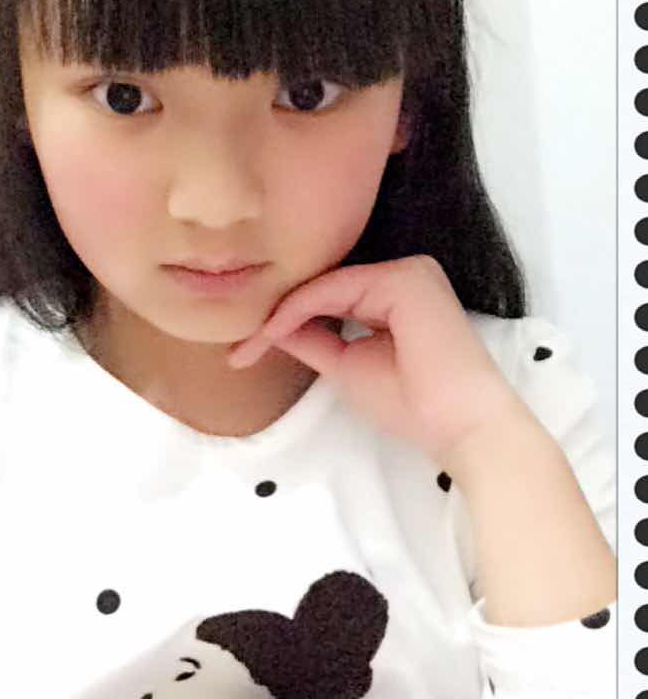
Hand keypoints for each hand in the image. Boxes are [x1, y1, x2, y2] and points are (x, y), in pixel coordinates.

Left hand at [228, 255, 532, 471]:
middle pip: (325, 288)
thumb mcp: (346, 365)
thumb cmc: (413, 404)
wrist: (459, 426)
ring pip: (325, 286)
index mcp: (394, 294)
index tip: (245, 353)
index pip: (328, 297)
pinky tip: (272, 332)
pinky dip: (299, 309)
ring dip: (282, 314)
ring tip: (249, 343)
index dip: (284, 320)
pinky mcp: (404, 278)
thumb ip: (311, 340)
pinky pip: (335, 289)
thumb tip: (270, 327)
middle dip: (277, 316)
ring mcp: (406, 271)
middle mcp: (402, 275)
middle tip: (239, 348)